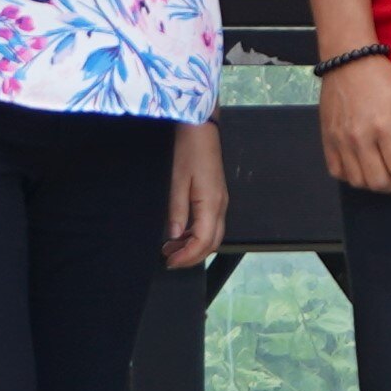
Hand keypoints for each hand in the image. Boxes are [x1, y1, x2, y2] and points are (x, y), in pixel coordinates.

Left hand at [164, 120, 227, 267]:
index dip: (187, 256)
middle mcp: (220, 205)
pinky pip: (211, 224)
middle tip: (169, 259)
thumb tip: (174, 235)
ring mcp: (221, 201)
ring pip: (213, 235)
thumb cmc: (189, 150)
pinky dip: (197, 234)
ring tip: (171, 248)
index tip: (169, 262)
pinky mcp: (217, 196)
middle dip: (192, 256)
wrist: (202, 128)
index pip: (203, 242)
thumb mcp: (177, 181)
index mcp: (211, 204)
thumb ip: (177, 210)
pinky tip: (182, 233)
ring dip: (194, 246)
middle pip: (212, 243)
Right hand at [319, 52, 390, 192]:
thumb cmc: (383, 78)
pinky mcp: (327, 139)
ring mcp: (340, 141)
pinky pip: (337, 171)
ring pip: (358, 181)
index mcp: (384, 128)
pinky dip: (352, 177)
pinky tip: (363, 168)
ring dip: (375, 184)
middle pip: (379, 181)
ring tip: (386, 174)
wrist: (348, 61)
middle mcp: (360, 138)